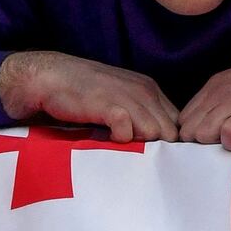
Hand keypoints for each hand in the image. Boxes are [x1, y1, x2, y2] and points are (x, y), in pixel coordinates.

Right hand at [0, 51, 178, 142]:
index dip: (168, 140)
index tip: (154, 151)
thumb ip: (142, 114)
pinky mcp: (109, 106)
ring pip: (155, 133)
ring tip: (121, 145)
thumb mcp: (123, 97)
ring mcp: (129, 98)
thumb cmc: (86, 92)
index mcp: (151, 89)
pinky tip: (108, 138)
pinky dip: (121, 140)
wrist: (52, 77)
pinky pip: (129, 133)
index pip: (177, 121)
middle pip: (170, 131)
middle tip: (137, 153)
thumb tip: (158, 141)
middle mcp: (145, 92)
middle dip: (158, 146)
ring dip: (140, 144)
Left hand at [178, 46, 230, 150]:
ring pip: (201, 134)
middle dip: (199, 144)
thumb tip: (212, 126)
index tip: (210, 144)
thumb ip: (226, 101)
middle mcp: (220, 90)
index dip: (195, 133)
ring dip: (213, 145)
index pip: (185, 116)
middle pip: (188, 129)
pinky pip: (225, 137)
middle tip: (219, 150)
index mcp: (216, 83)